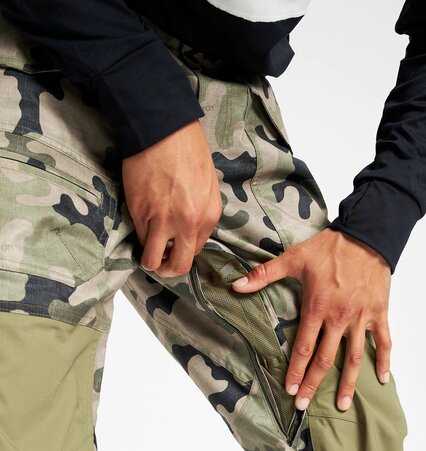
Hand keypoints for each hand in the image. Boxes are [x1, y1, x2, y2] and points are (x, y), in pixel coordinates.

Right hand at [121, 119, 222, 277]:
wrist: (161, 128)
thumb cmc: (186, 148)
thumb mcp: (207, 183)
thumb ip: (201, 211)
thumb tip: (189, 229)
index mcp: (209, 215)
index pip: (196, 250)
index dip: (183, 251)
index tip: (174, 247)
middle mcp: (189, 223)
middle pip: (178, 265)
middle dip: (168, 269)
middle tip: (160, 262)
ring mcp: (163, 221)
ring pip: (153, 261)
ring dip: (150, 262)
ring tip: (147, 253)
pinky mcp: (140, 213)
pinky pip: (139, 239)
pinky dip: (138, 239)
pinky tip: (140, 228)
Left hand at [231, 228, 391, 411]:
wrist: (366, 236)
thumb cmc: (329, 247)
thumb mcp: (293, 259)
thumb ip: (264, 275)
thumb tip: (236, 285)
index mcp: (317, 308)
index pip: (304, 347)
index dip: (296, 371)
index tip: (291, 390)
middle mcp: (339, 318)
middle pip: (326, 359)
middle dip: (314, 384)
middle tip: (305, 405)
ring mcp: (361, 318)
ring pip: (354, 358)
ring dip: (349, 383)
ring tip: (343, 406)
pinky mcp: (379, 313)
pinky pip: (384, 341)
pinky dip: (384, 361)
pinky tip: (381, 379)